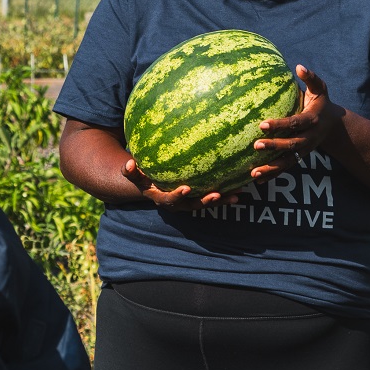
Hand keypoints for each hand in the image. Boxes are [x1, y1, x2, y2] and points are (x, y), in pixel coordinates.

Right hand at [120, 158, 236, 210]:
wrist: (151, 186)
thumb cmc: (143, 177)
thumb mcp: (134, 175)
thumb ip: (129, 171)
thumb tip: (128, 163)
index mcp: (163, 198)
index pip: (171, 199)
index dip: (178, 195)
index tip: (187, 187)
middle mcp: (178, 204)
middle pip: (193, 205)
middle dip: (205, 202)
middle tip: (216, 195)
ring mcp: (190, 202)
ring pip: (206, 203)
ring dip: (221, 201)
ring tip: (236, 195)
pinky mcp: (199, 197)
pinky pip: (213, 197)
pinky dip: (226, 195)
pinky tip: (241, 188)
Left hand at [248, 65, 341, 183]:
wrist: (334, 126)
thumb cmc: (320, 103)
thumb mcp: (319, 89)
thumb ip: (311, 78)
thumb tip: (299, 66)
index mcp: (312, 120)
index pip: (295, 123)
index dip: (280, 125)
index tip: (262, 125)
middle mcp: (310, 138)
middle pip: (292, 145)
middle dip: (275, 147)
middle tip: (256, 145)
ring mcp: (305, 150)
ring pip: (288, 162)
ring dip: (272, 168)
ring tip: (254, 173)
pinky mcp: (299, 157)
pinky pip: (286, 168)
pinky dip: (273, 175)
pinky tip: (257, 179)